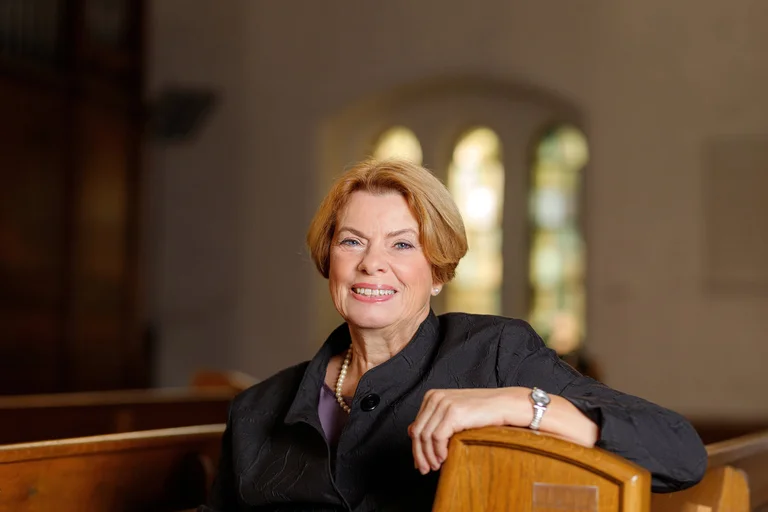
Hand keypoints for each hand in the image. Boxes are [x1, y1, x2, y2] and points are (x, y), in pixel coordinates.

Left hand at [408, 387, 530, 474]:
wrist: (503, 405)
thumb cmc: (481, 412)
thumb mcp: (452, 414)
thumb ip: (433, 422)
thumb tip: (410, 433)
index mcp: (432, 396)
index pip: (416, 425)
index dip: (416, 447)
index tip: (420, 462)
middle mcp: (435, 397)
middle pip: (418, 432)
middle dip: (419, 454)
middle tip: (425, 469)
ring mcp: (443, 403)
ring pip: (426, 436)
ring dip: (429, 456)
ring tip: (436, 466)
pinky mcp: (453, 412)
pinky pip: (437, 437)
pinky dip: (438, 451)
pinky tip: (444, 459)